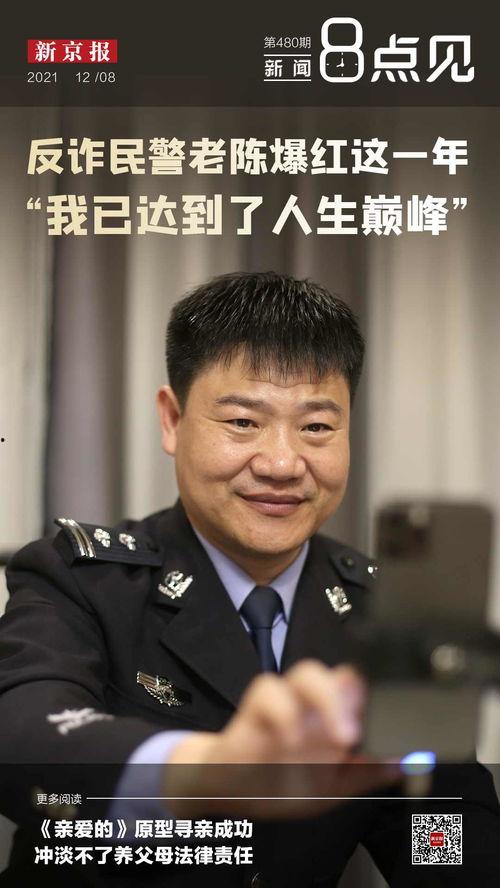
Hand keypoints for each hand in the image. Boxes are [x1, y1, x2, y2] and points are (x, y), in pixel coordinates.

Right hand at [164, 660, 399, 816]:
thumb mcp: (330, 789)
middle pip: (337, 674)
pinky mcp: (256, 708)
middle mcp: (310, 704)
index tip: (377, 724)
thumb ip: (363, 776)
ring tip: (336, 737)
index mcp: (331, 718)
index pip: (356, 690)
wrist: (234, 792)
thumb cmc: (281, 784)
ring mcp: (284, 701)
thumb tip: (403, 766)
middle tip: (353, 735)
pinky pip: (268, 690)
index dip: (368, 699)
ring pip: (306, 672)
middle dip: (350, 699)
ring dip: (324, 698)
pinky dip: (283, 712)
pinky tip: (291, 739)